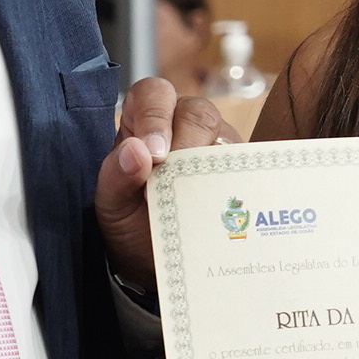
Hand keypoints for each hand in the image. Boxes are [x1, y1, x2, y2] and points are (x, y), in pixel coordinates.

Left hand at [95, 77, 236, 279]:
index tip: (154, 155)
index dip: (155, 116)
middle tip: (173, 183)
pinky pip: (247, 169)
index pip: (153, 93)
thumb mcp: (112, 205)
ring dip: (209, 168)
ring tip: (194, 201)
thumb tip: (136, 151)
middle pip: (197, 112)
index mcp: (144, 122)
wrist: (155, 264)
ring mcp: (216, 147)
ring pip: (225, 137)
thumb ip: (116, 176)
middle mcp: (183, 126)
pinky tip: (221, 207)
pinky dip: (234, 186)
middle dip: (186, 145)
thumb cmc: (130, 224)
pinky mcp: (240, 173)